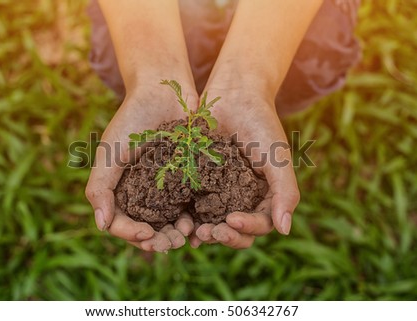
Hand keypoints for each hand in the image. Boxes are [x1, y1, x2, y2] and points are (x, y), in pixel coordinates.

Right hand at [85, 84, 196, 251]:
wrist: (164, 92)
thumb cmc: (132, 120)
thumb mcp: (110, 153)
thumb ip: (101, 187)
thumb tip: (101, 226)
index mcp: (120, 190)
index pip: (120, 223)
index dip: (131, 234)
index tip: (147, 235)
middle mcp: (141, 193)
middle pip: (145, 229)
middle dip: (157, 241)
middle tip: (171, 244)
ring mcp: (165, 189)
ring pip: (167, 223)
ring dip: (174, 234)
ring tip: (185, 235)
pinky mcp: (186, 180)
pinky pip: (188, 207)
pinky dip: (191, 219)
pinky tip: (197, 223)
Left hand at [193, 85, 299, 248]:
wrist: (235, 95)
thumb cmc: (261, 125)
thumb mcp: (276, 158)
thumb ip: (285, 192)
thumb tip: (285, 230)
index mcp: (266, 196)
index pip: (261, 224)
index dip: (248, 228)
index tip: (232, 221)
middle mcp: (244, 199)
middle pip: (238, 231)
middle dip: (226, 236)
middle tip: (210, 233)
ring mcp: (220, 192)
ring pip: (215, 224)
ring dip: (207, 233)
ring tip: (194, 232)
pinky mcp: (199, 183)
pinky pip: (194, 207)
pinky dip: (189, 219)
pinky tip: (181, 224)